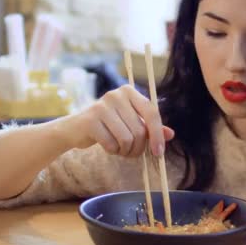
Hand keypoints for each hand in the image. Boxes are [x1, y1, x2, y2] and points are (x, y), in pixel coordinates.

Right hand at [59, 84, 174, 156]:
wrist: (75, 129)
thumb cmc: (108, 126)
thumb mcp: (131, 124)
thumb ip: (151, 128)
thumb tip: (171, 134)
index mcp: (129, 92)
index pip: (151, 112)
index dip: (157, 134)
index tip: (159, 152)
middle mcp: (116, 95)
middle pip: (140, 130)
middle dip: (138, 148)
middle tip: (132, 152)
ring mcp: (102, 106)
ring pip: (127, 139)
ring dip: (126, 151)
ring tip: (120, 149)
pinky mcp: (91, 120)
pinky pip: (112, 144)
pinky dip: (113, 151)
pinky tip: (107, 146)